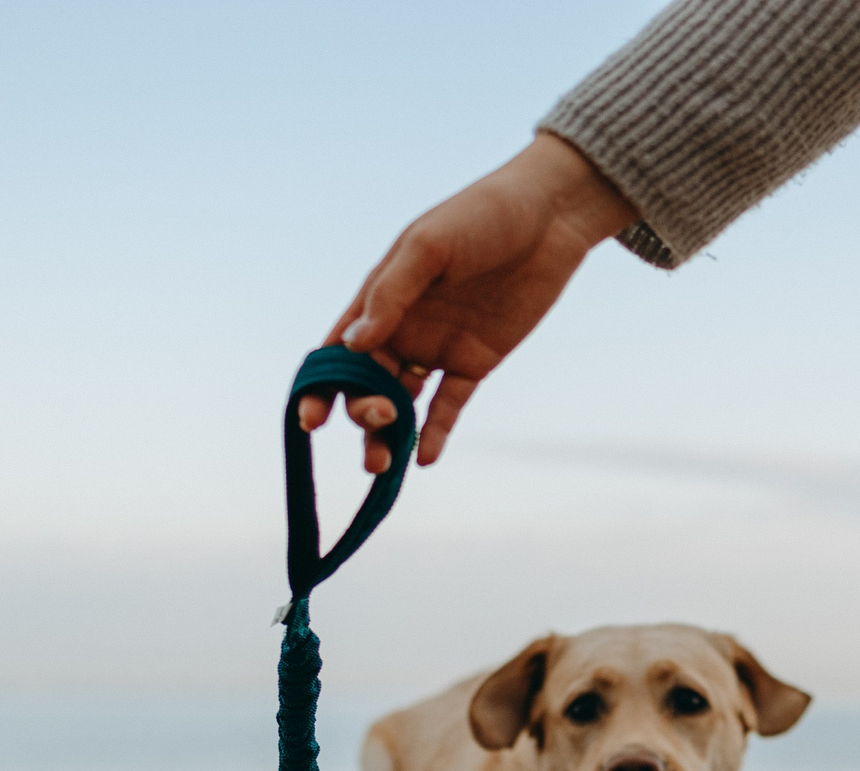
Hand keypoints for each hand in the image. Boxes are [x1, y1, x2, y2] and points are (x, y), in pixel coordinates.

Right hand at [300, 134, 636, 471]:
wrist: (548, 216)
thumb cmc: (480, 216)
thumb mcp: (429, 246)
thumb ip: (391, 295)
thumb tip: (354, 344)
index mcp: (379, 299)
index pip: (338, 351)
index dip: (320, 387)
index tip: (310, 420)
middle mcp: (402, 328)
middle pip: (368, 384)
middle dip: (362, 412)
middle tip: (379, 420)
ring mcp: (437, 348)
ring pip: (403, 402)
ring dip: (389, 434)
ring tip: (384, 464)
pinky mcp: (475, 362)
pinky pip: (448, 406)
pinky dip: (434, 432)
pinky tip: (424, 458)